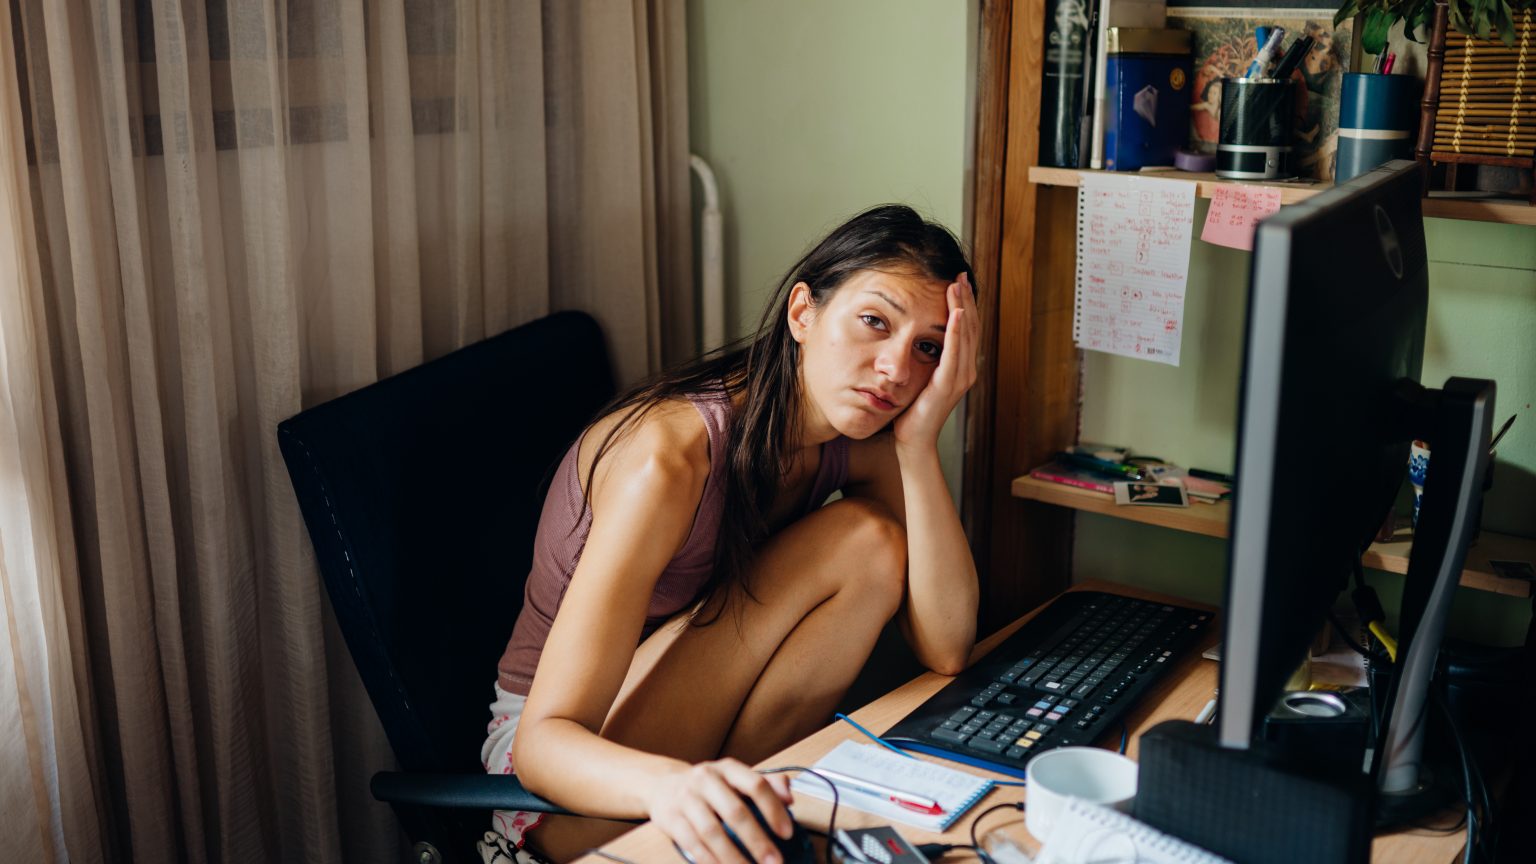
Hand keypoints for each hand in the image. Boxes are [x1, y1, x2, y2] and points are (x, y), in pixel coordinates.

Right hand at [645, 759, 794, 863]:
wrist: (663, 785)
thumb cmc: (710, 786)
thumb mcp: (736, 778)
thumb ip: (767, 783)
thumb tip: (789, 797)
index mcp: (728, 768)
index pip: (756, 784)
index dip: (774, 809)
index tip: (787, 833)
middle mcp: (706, 779)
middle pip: (735, 812)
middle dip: (757, 841)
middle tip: (773, 862)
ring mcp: (686, 799)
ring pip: (712, 832)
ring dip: (733, 857)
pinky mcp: (671, 819)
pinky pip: (693, 844)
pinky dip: (710, 861)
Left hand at [892, 272, 978, 450]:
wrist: (913, 441)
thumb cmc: (913, 410)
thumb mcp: (921, 375)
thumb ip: (926, 356)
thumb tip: (918, 333)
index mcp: (960, 366)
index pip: (966, 327)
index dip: (965, 303)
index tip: (958, 279)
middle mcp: (966, 370)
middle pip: (970, 326)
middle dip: (966, 298)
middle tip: (961, 273)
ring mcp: (960, 377)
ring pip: (965, 334)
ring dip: (962, 307)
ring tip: (957, 284)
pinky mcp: (948, 385)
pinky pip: (955, 352)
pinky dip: (956, 331)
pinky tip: (957, 313)